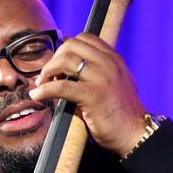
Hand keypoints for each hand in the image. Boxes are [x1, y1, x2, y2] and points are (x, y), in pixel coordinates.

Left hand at [28, 33, 147, 157]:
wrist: (135, 134)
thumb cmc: (123, 115)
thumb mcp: (117, 84)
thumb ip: (102, 72)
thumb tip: (77, 69)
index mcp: (114, 59)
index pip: (85, 38)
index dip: (66, 48)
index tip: (58, 64)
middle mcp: (109, 64)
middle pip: (72, 45)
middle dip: (54, 58)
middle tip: (47, 75)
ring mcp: (101, 78)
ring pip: (65, 61)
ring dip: (47, 71)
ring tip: (41, 84)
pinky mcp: (93, 95)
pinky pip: (61, 86)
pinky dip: (44, 90)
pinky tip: (37, 95)